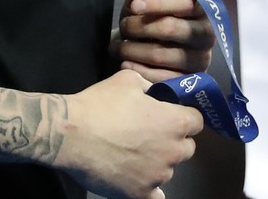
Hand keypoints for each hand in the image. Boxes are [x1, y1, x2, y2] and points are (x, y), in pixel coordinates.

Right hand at [58, 70, 202, 198]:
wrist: (71, 134)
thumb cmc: (101, 104)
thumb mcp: (128, 80)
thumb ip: (149, 85)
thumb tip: (152, 92)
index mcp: (176, 122)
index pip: (196, 121)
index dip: (183, 116)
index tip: (169, 115)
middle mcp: (173, 151)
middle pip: (186, 148)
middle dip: (173, 140)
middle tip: (150, 134)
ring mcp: (158, 176)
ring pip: (168, 170)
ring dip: (158, 162)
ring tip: (133, 155)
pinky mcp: (140, 194)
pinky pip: (155, 196)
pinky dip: (150, 190)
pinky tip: (140, 181)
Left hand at [115, 0, 214, 82]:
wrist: (146, 54)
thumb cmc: (147, 23)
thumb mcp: (142, 4)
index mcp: (200, 8)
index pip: (183, 2)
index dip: (157, 3)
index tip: (133, 6)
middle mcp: (206, 34)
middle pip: (170, 28)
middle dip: (139, 27)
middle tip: (123, 27)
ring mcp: (200, 60)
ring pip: (162, 54)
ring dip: (134, 50)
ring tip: (118, 47)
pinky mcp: (189, 83)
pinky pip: (162, 78)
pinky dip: (139, 70)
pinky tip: (125, 64)